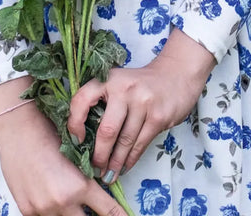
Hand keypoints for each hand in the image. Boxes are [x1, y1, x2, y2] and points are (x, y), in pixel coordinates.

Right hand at [0, 97, 126, 215]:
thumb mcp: (76, 156)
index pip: (108, 211)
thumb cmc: (50, 133)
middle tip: (94, 207)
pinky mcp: (27, 211)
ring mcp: (43, 209)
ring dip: (71, 212)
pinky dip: (51, 211)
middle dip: (92, 215)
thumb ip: (86, 179)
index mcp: (80, 186)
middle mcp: (63, 202)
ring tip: (68, 195)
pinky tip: (50, 196)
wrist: (19, 128)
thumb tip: (98, 191)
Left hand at [67, 29, 215, 180]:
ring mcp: (143, 102)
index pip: (82, 100)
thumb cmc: (140, 84)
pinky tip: (124, 167)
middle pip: (107, 130)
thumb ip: (103, 102)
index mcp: (109, 79)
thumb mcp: (119, 83)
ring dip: (115, 163)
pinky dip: (130, 160)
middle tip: (94, 169)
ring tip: (108, 175)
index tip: (76, 141)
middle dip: (99, 155)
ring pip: (125, 141)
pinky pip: (140, 144)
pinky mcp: (158, 116)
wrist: (176, 74)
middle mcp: (125, 88)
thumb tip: (84, 138)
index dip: (74, 123)